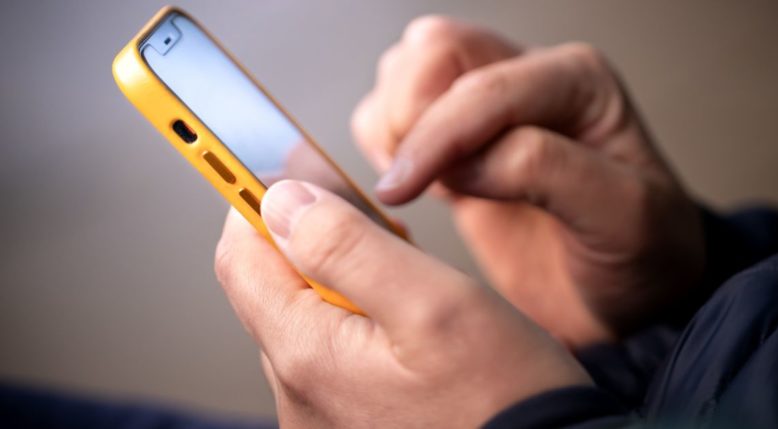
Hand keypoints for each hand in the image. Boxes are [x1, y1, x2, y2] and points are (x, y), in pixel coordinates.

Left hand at [215, 180, 590, 427]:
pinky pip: (330, 351)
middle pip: (272, 284)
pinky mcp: (348, 420)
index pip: (242, 255)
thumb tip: (282, 201)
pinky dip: (353, 316)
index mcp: (308, 355)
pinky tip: (401, 316)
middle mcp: (299, 391)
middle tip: (368, 219)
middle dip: (310, 236)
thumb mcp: (434, 302)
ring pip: (304, 314)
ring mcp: (321, 412)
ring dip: (337, 276)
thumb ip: (348, 246)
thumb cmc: (503, 396)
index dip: (256, 199)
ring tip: (399, 271)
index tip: (284, 167)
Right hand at [352, 16, 704, 346]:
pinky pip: (395, 113)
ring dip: (392, 124)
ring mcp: (489, 109)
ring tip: (417, 184)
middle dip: (409, 114)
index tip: (402, 189)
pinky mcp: (459, 144)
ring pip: (407, 71)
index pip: (486, 86)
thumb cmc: (640, 255)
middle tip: (414, 181)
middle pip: (435, 51)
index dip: (436, 134)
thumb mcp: (624, 217)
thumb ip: (547, 170)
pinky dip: (383, 143)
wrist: (623, 297)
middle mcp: (530, 81)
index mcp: (578, 83)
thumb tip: (466, 162)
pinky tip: (414, 185)